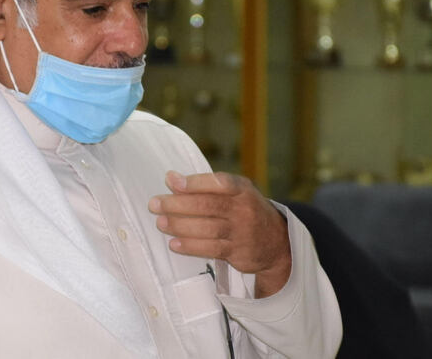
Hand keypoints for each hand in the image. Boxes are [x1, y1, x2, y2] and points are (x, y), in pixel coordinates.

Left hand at [148, 171, 291, 297]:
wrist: (277, 242)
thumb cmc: (246, 210)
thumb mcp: (235, 192)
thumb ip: (206, 186)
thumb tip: (171, 178)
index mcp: (242, 189)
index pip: (219, 183)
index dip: (195, 182)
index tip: (171, 181)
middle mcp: (244, 209)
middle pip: (208, 206)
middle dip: (177, 205)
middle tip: (155, 204)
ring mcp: (242, 232)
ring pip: (207, 229)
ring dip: (180, 226)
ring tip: (161, 223)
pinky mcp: (238, 253)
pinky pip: (211, 249)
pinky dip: (190, 246)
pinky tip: (174, 243)